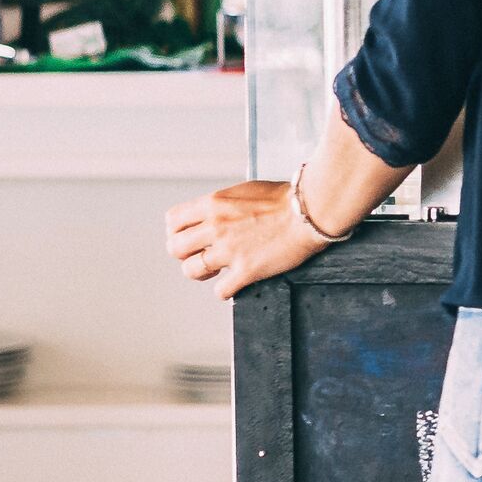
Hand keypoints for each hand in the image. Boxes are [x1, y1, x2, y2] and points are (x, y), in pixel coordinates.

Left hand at [166, 179, 334, 298]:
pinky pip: (220, 290)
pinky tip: (234, 284)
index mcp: (213, 204)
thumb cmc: (284, 199)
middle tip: (200, 254)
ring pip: (191, 270)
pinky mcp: (247, 270)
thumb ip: (222, 204)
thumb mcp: (244, 191)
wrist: (308, 212)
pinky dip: (225, 290)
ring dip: (201, 273)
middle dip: (185, 254)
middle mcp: (215, 227)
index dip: (177, 231)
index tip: (189, 237)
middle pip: (175, 248)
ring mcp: (229, 250)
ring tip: (216, 270)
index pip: (173, 220)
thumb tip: (214, 214)